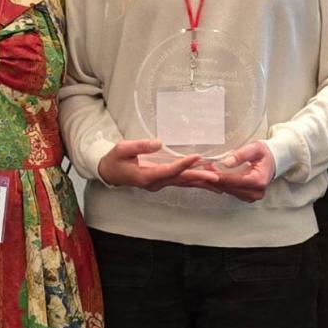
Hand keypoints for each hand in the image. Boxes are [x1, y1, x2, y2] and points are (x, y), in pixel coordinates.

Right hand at [97, 139, 220, 190]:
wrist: (108, 172)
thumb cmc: (115, 159)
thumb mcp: (123, 149)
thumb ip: (140, 146)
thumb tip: (159, 143)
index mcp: (145, 176)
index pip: (168, 170)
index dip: (183, 164)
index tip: (197, 157)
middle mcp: (155, 183)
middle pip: (181, 180)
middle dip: (199, 178)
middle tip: (216, 176)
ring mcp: (160, 184)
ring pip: (184, 184)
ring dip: (201, 182)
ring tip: (219, 180)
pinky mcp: (163, 181)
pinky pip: (182, 182)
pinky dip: (195, 181)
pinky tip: (208, 181)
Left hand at [209, 141, 275, 201]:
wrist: (274, 161)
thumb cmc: (265, 154)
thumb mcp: (255, 148)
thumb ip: (241, 154)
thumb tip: (225, 163)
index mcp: (259, 180)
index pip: (236, 180)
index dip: (221, 176)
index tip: (208, 171)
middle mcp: (256, 192)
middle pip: (231, 188)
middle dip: (216, 178)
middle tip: (204, 168)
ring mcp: (253, 196)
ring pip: (229, 191)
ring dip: (218, 182)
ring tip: (208, 170)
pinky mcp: (248, 197)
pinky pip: (232, 192)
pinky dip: (223, 185)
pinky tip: (217, 177)